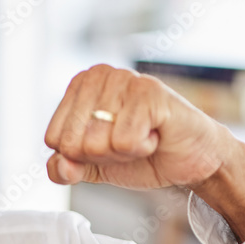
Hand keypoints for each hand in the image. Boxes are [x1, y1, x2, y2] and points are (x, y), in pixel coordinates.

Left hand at [44, 64, 244, 241]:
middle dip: (102, 155)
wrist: (190, 158)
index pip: (54, 139)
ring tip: (143, 136)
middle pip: (73, 143)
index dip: (81, 156)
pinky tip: (155, 135)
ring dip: (124, 152)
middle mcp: (98, 75)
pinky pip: (124, 141)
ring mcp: (125, 80)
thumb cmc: (143, 153)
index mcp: (79, 86)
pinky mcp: (150, 93)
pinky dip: (142, 149)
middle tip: (128, 142)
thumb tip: (58, 167)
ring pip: (96, 143)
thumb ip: (66, 168)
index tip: (107, 145)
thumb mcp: (94, 166)